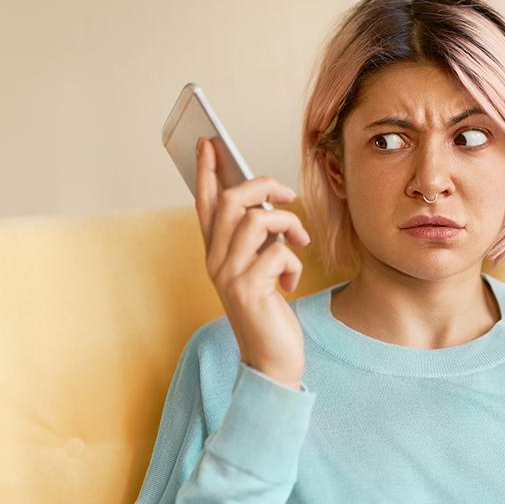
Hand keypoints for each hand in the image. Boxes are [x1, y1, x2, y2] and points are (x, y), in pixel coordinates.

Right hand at [194, 136, 311, 389]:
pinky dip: (294, 263)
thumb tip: (268, 204)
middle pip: (231, 202)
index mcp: (216, 254)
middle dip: (263, 187)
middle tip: (287, 194)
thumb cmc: (270, 313)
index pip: (205, 205)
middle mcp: (215, 262)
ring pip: (256, 221)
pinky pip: (278, 253)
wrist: (272, 360)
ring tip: (299, 243)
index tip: (208, 143)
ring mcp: (228, 277)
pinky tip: (291, 284)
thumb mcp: (260, 270)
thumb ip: (257, 241)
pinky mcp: (248, 291)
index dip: (206, 173)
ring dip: (288, 225)